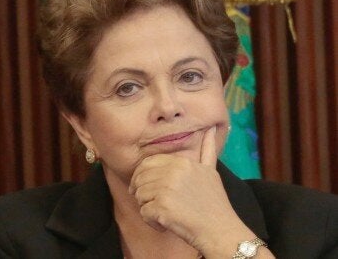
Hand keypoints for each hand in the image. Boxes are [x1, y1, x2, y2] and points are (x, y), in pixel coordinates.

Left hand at [128, 126, 249, 252]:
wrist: (220, 229)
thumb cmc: (214, 203)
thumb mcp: (210, 172)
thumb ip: (207, 150)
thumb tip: (210, 129)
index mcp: (181, 163)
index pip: (146, 164)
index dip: (142, 177)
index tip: (147, 188)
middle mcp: (172, 173)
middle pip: (139, 180)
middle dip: (142, 193)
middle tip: (154, 203)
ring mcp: (166, 189)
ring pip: (139, 196)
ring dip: (148, 208)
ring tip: (166, 213)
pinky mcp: (161, 208)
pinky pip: (143, 213)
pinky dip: (152, 221)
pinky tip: (166, 223)